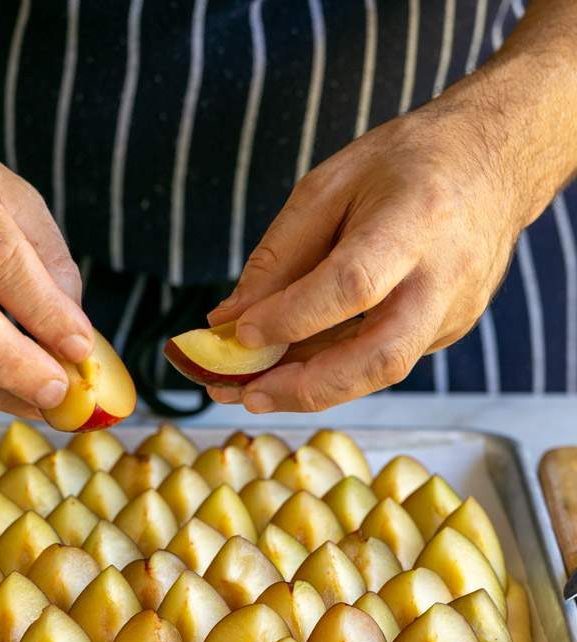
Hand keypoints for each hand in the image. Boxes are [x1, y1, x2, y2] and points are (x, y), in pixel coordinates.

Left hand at [206, 96, 526, 413]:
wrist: (498, 161)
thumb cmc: (408, 163)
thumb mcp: (331, 184)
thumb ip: (279, 254)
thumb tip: (228, 318)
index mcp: (416, 220)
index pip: (352, 284)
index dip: (293, 317)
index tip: (240, 334)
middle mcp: (444, 277)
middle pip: (380, 357)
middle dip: (308, 387)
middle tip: (247, 395)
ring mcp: (454, 311)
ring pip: (380, 371)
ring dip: (311, 389)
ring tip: (252, 390)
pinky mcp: (449, 330)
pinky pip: (382, 359)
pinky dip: (333, 368)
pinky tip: (293, 365)